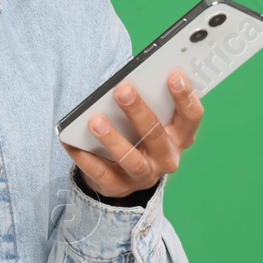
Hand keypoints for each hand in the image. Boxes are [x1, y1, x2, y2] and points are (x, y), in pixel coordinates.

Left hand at [61, 72, 203, 196]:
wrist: (124, 174)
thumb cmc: (140, 133)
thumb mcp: (153, 118)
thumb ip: (150, 99)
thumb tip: (131, 77)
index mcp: (180, 136)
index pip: (191, 117)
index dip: (186, 97)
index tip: (174, 75)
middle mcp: (166, 158)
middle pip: (156, 135)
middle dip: (139, 111)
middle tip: (123, 90)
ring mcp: (144, 175)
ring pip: (131, 160)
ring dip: (113, 139)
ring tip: (95, 121)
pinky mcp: (118, 186)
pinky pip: (100, 173)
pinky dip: (84, 157)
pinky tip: (71, 141)